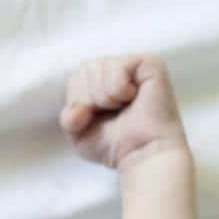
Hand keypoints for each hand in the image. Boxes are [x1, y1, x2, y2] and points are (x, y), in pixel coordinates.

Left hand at [60, 55, 189, 172]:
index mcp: (101, 80)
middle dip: (91, 98)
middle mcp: (118, 69)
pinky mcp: (150, 63)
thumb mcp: (80, 134)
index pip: (76, 76)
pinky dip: (118, 89)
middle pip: (85, 69)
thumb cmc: (116, 146)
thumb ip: (69, 117)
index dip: (79, 101)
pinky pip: (117, 67)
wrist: (143, 155)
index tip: (97, 118)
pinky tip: (133, 98)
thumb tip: (79, 109)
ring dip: (105, 97)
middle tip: (113, 114)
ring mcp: (134, 65)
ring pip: (99, 68)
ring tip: (124, 108)